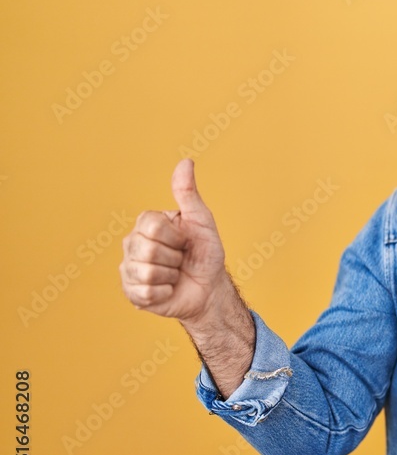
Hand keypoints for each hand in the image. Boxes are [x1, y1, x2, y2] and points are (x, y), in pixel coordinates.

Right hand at [120, 159, 228, 323]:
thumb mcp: (201, 221)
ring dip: (170, 276)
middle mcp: (132, 244)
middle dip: (174, 257)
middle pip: (147, 250)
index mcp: (146, 224)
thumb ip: (188, 193)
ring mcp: (129, 268)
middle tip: (181, 259)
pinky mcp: (132, 292)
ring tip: (175, 273)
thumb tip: (186, 162)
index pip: (152, 226)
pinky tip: (168, 289)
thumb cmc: (205, 253)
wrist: (209, 287)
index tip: (185, 240)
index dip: (176, 237)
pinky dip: (165, 293)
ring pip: (146, 272)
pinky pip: (146, 292)